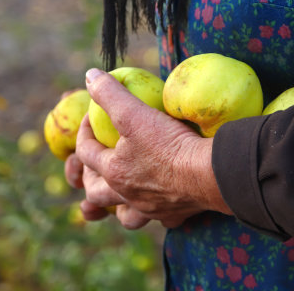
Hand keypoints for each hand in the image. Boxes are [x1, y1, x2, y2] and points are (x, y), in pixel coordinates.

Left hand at [73, 68, 231, 228]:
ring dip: (118, 206)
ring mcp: (150, 208)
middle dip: (90, 178)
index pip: (86, 152)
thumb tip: (89, 76)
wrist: (210, 173)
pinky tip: (162, 200)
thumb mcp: (135, 112)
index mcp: (113, 172)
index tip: (92, 116)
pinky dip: (157, 210)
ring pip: (126, 216)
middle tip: (97, 162)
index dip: (84, 131)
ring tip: (121, 194)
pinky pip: (161, 218)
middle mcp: (127, 195)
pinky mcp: (174, 214)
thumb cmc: (169, 143)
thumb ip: (110, 94)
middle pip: (96, 194)